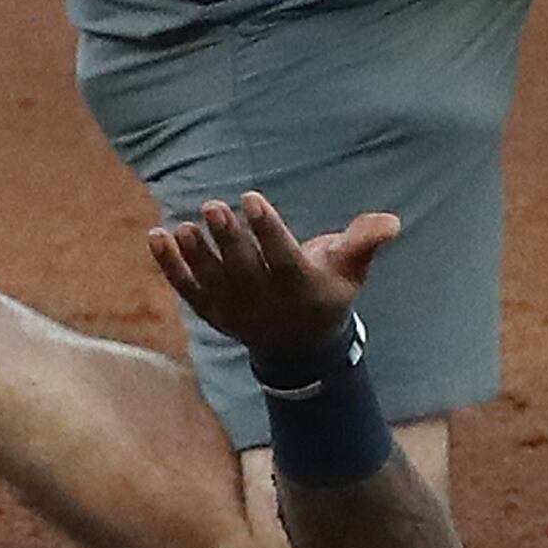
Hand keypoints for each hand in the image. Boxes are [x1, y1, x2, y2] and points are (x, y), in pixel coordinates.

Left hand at [147, 192, 402, 357]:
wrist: (298, 347)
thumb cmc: (327, 293)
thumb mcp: (351, 270)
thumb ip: (364, 242)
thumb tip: (391, 220)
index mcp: (301, 287)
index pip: (282, 257)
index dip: (268, 229)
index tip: (252, 199)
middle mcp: (265, 301)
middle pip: (244, 268)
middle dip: (228, 239)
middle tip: (213, 206)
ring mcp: (235, 309)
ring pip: (213, 281)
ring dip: (196, 255)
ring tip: (183, 226)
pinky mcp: (212, 311)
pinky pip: (188, 289)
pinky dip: (170, 267)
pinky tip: (156, 237)